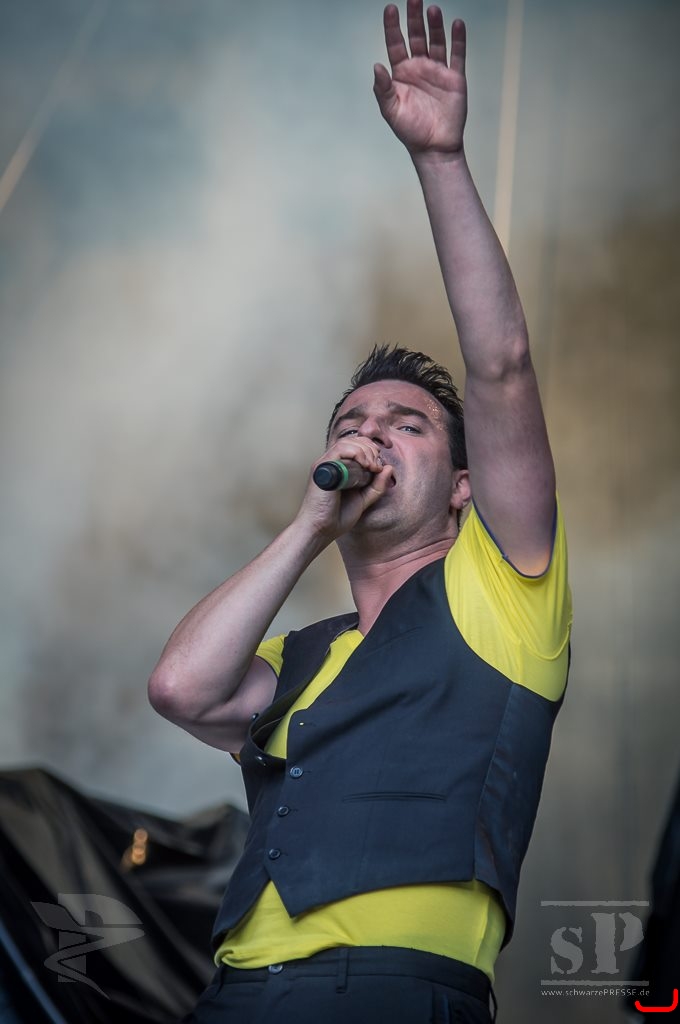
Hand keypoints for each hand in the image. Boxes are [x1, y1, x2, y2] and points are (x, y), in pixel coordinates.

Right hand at [295, 438, 393, 541]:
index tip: (379, 466)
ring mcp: (325, 464)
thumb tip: (389, 467)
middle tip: (376, 466)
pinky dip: (356, 453)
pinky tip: (365, 465)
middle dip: (370, 449)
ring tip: (371, 467)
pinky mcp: (322, 468)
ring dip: (365, 451)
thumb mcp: (364, 499)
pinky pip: (339, 450)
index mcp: (339, 467)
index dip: (371, 450)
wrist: (321, 530)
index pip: (356, 445)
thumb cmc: (337, 517)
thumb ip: (377, 485)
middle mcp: (331, 463)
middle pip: (353, 440)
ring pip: (347, 442)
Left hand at [373, 2, 466, 157]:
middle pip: (416, 36)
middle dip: (414, 17)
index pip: (395, 43)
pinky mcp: (455, 78)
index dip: (392, 26)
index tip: (390, 8)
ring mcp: (437, 71)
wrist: (434, 147)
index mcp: (401, 73)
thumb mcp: (391, 111)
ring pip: (436, 41)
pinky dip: (458, 39)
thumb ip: (382, 89)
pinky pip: (457, 55)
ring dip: (434, 25)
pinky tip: (457, 23)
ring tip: (432, 9)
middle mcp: (419, 68)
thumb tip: (376, 66)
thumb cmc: (410, 131)